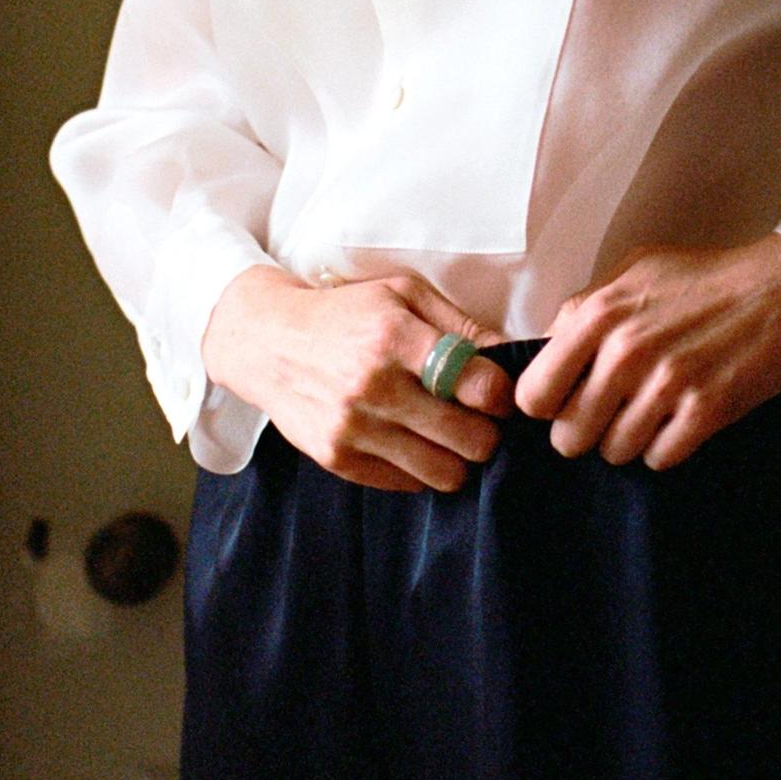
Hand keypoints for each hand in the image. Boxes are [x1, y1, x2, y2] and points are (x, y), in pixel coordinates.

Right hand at [201, 264, 516, 493]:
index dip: (501, 395)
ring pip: (443, 473)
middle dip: (487, 434)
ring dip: (459, 459)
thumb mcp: (402, 295)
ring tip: (451, 437)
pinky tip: (416, 444)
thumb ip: (459, 325)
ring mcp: (353, 429)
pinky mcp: (338, 459)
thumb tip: (511, 353)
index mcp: (395, 337)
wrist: (269, 342)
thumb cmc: (347, 312)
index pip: (477, 385)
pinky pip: (406, 484)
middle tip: (480, 421)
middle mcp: (374, 387)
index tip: (497, 394)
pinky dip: (422, 470)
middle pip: (469, 439)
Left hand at [512, 234, 780, 471]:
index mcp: (598, 313)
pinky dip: (667, 445)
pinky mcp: (705, 410)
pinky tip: (681, 417)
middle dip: (587, 431)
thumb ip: (586, 310)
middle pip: (569, 436)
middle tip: (612, 413)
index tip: (566, 401)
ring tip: (654, 409)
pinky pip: (659, 458)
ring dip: (630, 438)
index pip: (533, 394)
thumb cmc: (708, 278)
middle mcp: (625, 350)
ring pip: (614, 452)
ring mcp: (666, 383)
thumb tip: (547, 350)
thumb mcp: (634, 272)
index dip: (548, 405)